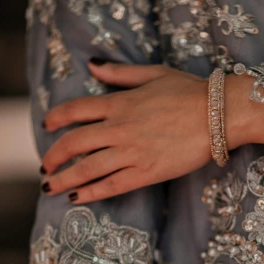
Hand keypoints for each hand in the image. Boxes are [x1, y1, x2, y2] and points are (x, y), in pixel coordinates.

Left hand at [40, 61, 263, 203]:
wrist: (219, 114)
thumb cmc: (191, 91)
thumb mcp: (153, 73)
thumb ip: (119, 73)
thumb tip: (91, 64)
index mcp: (119, 102)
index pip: (75, 110)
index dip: (56, 118)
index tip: (46, 126)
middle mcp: (119, 128)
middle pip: (73, 143)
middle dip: (53, 156)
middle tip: (44, 167)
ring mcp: (131, 152)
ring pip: (86, 168)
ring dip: (64, 179)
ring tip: (49, 188)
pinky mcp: (146, 172)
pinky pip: (111, 185)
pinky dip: (90, 193)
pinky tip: (77, 198)